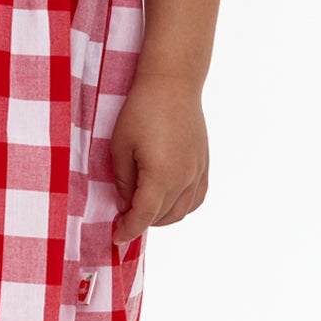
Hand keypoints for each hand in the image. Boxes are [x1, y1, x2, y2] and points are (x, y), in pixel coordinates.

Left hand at [109, 72, 208, 245]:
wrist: (173, 83)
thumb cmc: (141, 110)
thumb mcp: (120, 146)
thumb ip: (122, 181)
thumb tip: (125, 204)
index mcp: (161, 176)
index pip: (144, 216)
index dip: (128, 230)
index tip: (116, 237)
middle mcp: (184, 179)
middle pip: (162, 217)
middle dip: (141, 222)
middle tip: (122, 217)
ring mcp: (198, 172)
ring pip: (181, 212)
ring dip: (161, 218)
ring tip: (142, 209)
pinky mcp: (204, 164)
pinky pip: (196, 198)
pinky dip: (181, 207)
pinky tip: (168, 201)